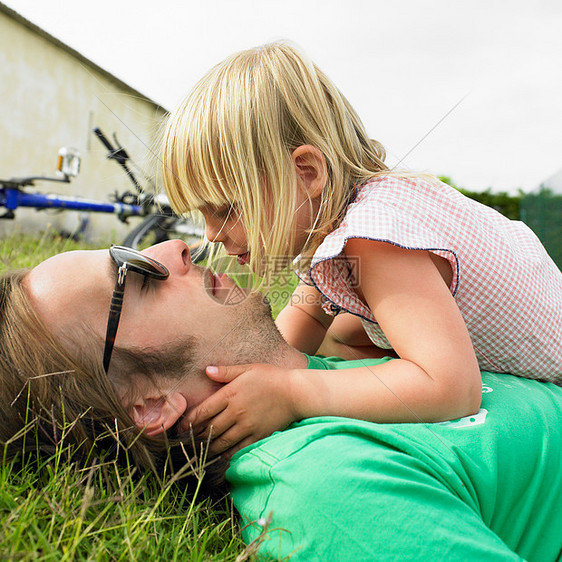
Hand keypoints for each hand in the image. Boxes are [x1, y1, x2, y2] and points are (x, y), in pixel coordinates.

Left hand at [180, 363, 298, 457]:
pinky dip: (226, 454)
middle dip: (195, 436)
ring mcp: (246, 426)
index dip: (188, 421)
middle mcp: (235, 412)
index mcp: (230, 394)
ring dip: (207, 447)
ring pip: (220, 442)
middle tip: (186, 441)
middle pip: (208, 429)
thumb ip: (225, 372)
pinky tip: (220, 456)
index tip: (180, 427)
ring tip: (199, 450)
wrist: (295, 392)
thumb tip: (206, 370)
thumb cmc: (271, 377)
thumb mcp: (248, 369)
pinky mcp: (257, 436)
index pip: (203, 411)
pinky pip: (237, 450)